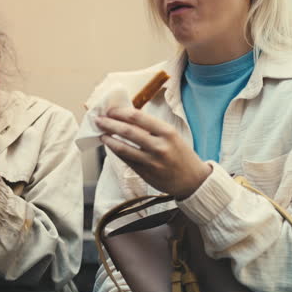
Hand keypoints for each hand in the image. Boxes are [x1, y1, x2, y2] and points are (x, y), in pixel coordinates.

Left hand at [96, 107, 210, 199]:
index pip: (138, 117)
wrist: (193, 181)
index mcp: (167, 132)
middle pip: (128, 131)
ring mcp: (151, 161)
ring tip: (101, 134)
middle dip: (110, 124)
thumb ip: (152, 128)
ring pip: (123, 148)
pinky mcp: (145, 173)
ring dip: (109, 139)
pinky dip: (116, 151)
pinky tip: (111, 146)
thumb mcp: (172, 136)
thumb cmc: (181, 154)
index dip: (121, 112)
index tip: (111, 110)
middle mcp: (159, 146)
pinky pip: (126, 160)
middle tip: (99, 119)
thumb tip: (127, 117)